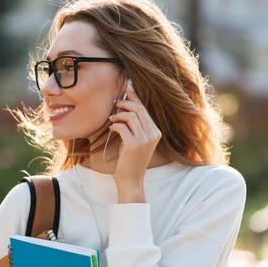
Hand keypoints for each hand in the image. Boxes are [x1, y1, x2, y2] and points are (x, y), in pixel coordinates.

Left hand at [109, 80, 161, 200]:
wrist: (131, 180)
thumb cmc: (130, 159)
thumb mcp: (135, 139)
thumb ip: (134, 125)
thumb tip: (124, 104)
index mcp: (156, 132)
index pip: (145, 109)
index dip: (135, 96)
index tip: (127, 86)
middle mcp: (153, 134)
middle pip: (139, 109)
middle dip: (125, 103)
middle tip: (114, 103)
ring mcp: (145, 140)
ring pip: (131, 116)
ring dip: (118, 115)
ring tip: (112, 119)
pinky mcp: (134, 145)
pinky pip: (122, 127)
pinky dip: (115, 126)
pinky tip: (111, 129)